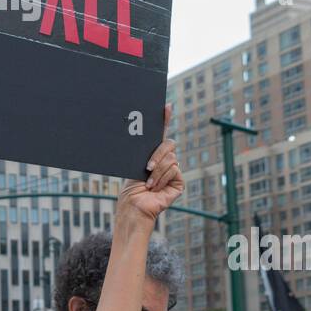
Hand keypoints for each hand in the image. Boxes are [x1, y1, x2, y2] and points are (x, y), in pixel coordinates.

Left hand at [117, 104, 182, 224]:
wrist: (135, 205)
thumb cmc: (131, 189)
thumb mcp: (135, 164)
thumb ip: (144, 151)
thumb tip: (137, 130)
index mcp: (152, 154)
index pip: (161, 133)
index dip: (165, 119)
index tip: (165, 105)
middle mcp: (165, 161)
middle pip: (168, 144)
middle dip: (157, 154)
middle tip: (147, 167)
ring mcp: (173, 171)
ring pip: (171, 158)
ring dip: (156, 172)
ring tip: (148, 184)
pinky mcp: (179, 182)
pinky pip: (174, 170)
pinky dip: (162, 178)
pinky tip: (155, 188)